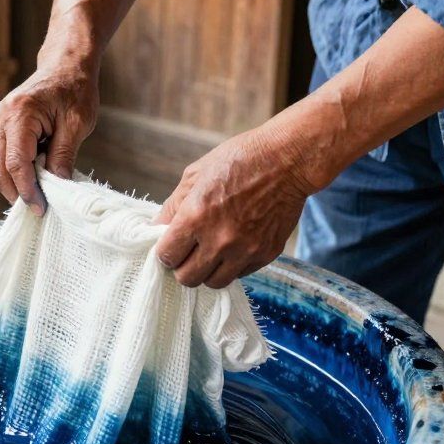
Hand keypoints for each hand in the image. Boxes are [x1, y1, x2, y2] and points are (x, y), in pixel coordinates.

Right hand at [0, 58, 98, 213]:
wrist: (65, 65)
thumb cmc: (75, 89)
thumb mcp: (77, 124)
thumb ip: (63, 156)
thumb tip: (56, 188)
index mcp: (20, 114)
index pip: (17, 163)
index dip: (28, 190)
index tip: (42, 209)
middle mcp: (0, 118)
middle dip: (18, 192)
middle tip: (40, 209)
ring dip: (17, 183)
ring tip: (41, 193)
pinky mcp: (0, 127)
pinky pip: (3, 157)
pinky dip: (17, 172)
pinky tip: (37, 176)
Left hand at [154, 124, 315, 287]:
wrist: (287, 161)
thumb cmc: (238, 160)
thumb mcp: (195, 174)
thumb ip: (173, 206)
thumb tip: (156, 229)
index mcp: (195, 217)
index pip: (166, 256)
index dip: (165, 252)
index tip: (170, 245)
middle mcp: (219, 240)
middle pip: (187, 278)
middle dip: (183, 266)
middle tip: (188, 252)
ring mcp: (244, 250)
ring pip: (214, 283)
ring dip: (207, 271)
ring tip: (210, 253)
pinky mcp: (265, 255)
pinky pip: (240, 274)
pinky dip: (232, 265)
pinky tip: (233, 246)